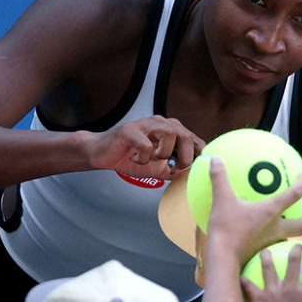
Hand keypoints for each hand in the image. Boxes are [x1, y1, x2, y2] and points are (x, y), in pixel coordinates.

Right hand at [87, 115, 204, 177]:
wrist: (103, 155)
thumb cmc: (131, 158)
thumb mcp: (159, 168)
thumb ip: (176, 171)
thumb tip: (192, 177)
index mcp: (170, 130)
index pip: (193, 138)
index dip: (198, 154)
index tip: (195, 168)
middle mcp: (161, 123)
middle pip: (185, 135)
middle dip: (184, 156)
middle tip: (174, 168)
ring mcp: (146, 124)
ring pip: (169, 134)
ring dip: (163, 154)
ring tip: (151, 159)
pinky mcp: (130, 129)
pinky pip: (146, 145)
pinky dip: (143, 158)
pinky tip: (135, 158)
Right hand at [204, 156, 301, 266]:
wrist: (223, 258)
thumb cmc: (226, 229)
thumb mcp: (221, 200)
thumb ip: (219, 178)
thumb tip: (215, 159)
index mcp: (271, 212)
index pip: (295, 194)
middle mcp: (277, 228)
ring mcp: (271, 242)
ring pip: (289, 237)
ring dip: (292, 230)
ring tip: (287, 223)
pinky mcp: (262, 252)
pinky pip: (274, 245)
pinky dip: (273, 239)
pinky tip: (264, 236)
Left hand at [241, 245, 301, 301]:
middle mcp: (290, 289)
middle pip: (293, 263)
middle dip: (296, 251)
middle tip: (296, 246)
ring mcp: (272, 292)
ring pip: (269, 268)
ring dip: (267, 257)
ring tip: (265, 251)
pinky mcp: (258, 298)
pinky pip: (249, 285)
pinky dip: (244, 280)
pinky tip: (241, 275)